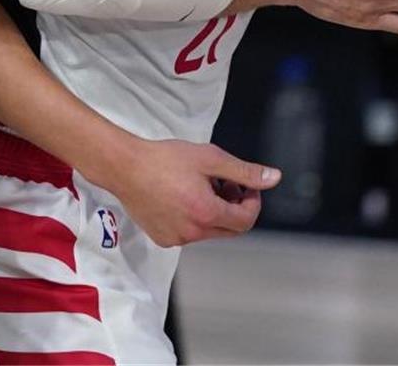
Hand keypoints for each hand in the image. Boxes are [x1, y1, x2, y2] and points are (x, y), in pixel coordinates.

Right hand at [100, 138, 280, 247]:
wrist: (124, 166)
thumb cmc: (163, 160)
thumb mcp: (210, 159)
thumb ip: (244, 172)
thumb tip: (272, 178)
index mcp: (206, 213)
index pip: (246, 220)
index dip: (252, 202)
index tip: (246, 186)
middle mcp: (192, 232)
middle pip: (230, 229)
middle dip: (234, 207)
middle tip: (225, 183)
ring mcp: (175, 238)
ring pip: (209, 231)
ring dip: (214, 212)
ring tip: (200, 186)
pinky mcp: (162, 238)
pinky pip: (189, 233)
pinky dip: (194, 218)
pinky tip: (182, 196)